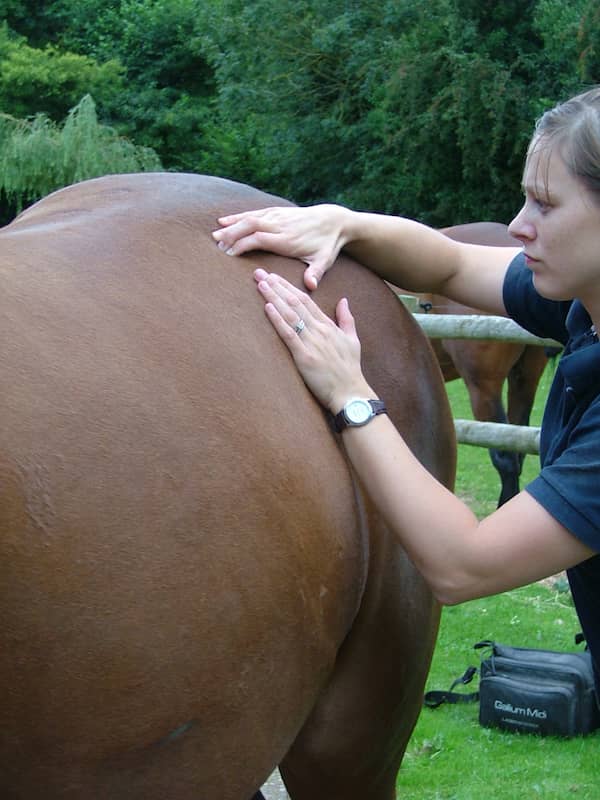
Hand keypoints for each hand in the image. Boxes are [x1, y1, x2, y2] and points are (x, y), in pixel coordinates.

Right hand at [213, 204, 349, 290]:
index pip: (260, 239)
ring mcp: (278, 216)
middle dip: (232, 233)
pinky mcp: (277, 211)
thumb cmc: (328, 244)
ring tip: (214, 233)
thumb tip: (311, 286)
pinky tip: (225, 220)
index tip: (229, 254)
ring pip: (250, 217)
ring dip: (231, 224)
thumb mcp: (325, 260)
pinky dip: (238, 216)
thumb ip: (316, 272)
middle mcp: (280, 225)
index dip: (243, 244)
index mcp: (288, 239)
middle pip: (251, 226)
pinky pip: (255, 212)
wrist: (335, 220)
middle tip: (215, 243)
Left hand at [254, 268, 374, 411]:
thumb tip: (343, 300)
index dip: (288, 287)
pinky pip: (289, 335)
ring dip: (274, 297)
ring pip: (290, 314)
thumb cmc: (350, 370)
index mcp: (327, 325)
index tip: (275, 276)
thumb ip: (347, 319)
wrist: (351, 393)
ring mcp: (312, 342)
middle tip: (260, 273)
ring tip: (260, 283)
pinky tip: (267, 308)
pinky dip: (278, 320)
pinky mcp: (305, 357)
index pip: (305, 300)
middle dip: (276, 286)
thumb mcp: (352, 340)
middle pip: (294, 302)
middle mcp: (319, 330)